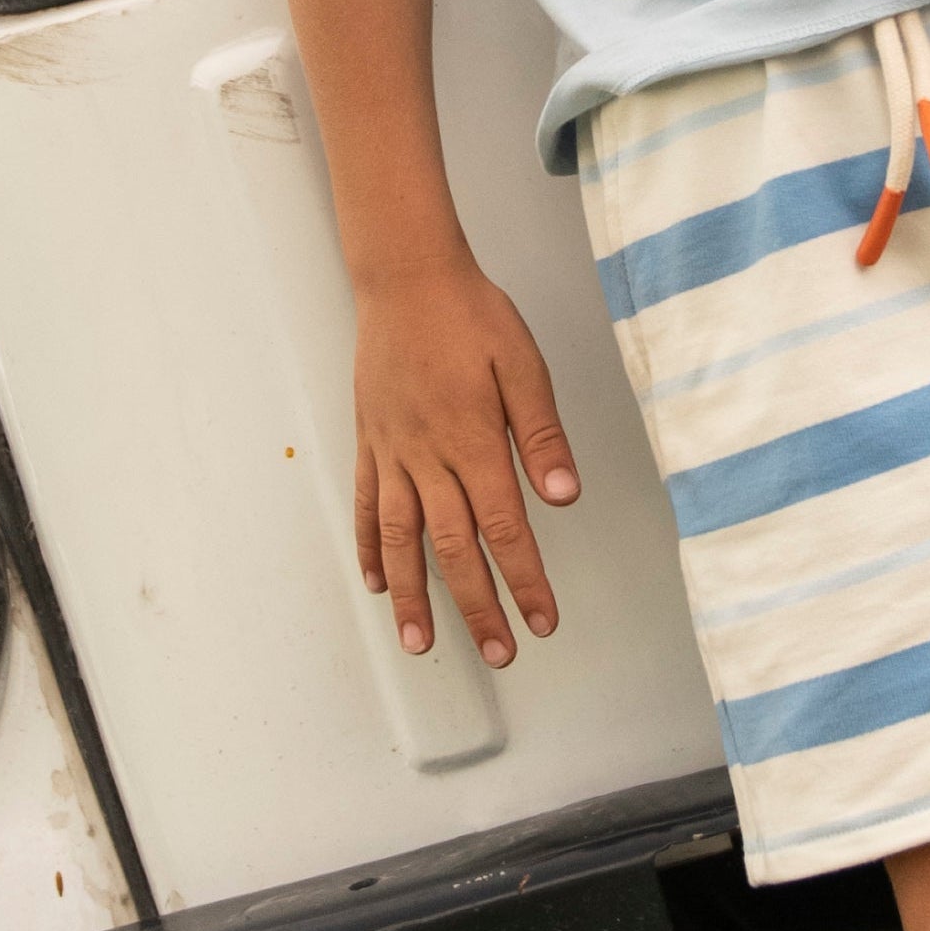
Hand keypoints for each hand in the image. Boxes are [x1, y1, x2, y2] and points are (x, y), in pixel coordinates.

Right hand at [353, 258, 579, 664]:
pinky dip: (370, 548)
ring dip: (411, 595)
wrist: (405, 277)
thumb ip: (542, 436)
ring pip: (400, 539)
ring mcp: (393, 453)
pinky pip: (365, 505)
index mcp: (473, 442)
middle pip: (452, 549)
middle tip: (498, 653)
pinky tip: (377, 581)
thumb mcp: (522, 365)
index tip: (542, 621)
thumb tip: (564, 497)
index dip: (524, 581)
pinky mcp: (371, 442)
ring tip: (419, 642)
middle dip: (477, 607)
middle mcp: (428, 458)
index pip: (503, 528)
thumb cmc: (470, 315)